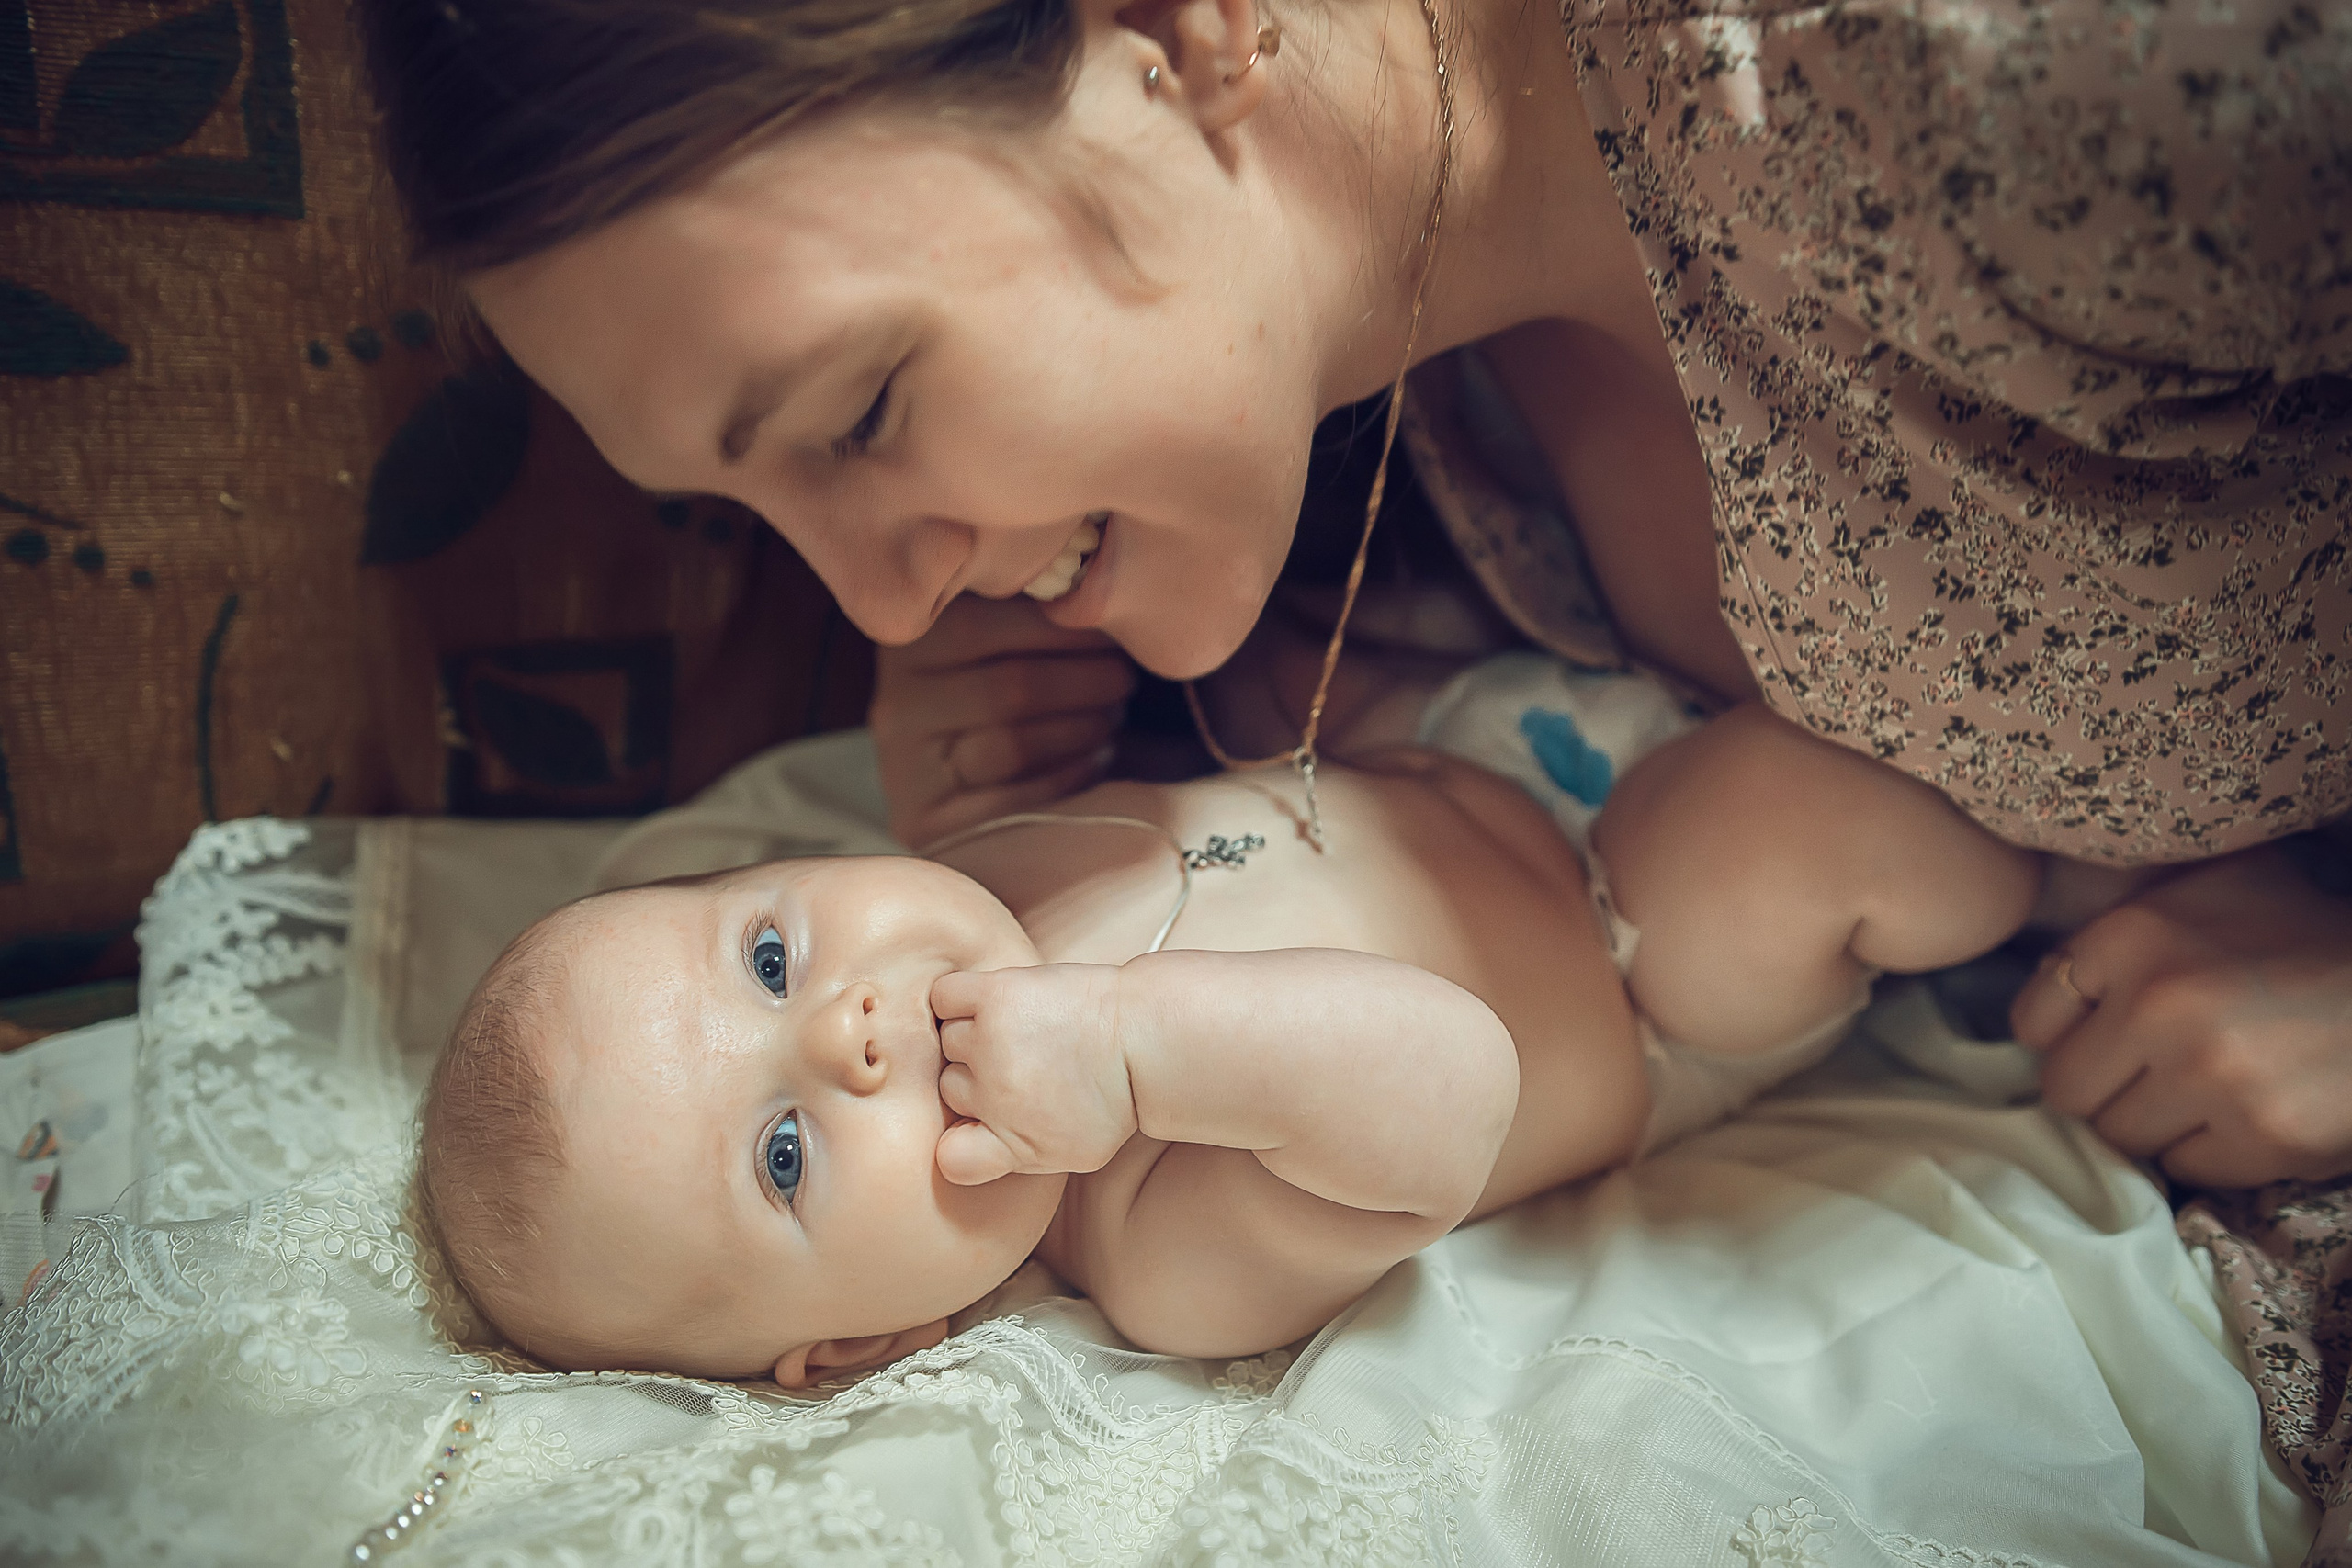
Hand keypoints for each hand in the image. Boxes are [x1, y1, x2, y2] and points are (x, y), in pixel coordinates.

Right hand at [870, 596, 1137, 847]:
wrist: (956, 782)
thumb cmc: (1000, 685)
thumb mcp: (1002, 634)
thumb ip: (1033, 608)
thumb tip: (1100, 585)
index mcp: (912, 642)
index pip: (986, 625)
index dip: (1064, 628)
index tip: (1116, 629)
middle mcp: (897, 703)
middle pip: (1010, 689)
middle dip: (1086, 682)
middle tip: (1127, 678)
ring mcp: (904, 767)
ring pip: (1012, 745)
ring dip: (1083, 729)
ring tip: (1114, 718)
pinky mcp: (924, 822)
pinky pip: (1012, 800)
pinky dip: (1067, 776)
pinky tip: (1098, 758)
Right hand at [932, 964, 1136, 1184]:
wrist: (1147, 1040)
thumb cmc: (1114, 1095)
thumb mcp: (1071, 1153)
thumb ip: (1007, 1160)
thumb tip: (951, 1156)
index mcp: (1013, 1144)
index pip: (951, 1158)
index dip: (963, 1143)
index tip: (986, 1126)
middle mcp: (995, 1097)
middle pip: (950, 1087)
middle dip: (979, 1080)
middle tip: (1021, 1064)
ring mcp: (992, 1044)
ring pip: (948, 1041)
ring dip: (973, 1037)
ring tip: (1014, 1032)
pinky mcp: (996, 995)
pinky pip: (944, 997)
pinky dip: (954, 1001)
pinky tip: (984, 1006)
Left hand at [2011, 848, 2351, 1186]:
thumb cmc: (2308, 932)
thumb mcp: (2213, 888)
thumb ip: (2122, 923)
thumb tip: (2050, 974)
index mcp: (2131, 936)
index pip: (2032, 1020)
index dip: (2067, 1033)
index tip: (2105, 1033)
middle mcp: (2158, 1006)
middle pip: (2067, 1090)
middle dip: (2107, 1086)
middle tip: (2154, 1070)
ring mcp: (2210, 1077)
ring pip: (2122, 1137)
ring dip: (2157, 1121)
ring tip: (2208, 1087)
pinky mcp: (2262, 1139)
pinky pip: (2188, 1168)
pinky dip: (2212, 1151)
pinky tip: (2248, 1111)